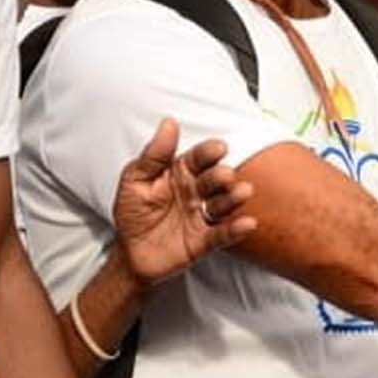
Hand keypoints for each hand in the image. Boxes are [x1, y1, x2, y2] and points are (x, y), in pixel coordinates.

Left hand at [115, 118, 257, 286]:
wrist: (129, 253)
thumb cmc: (133, 213)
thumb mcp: (134, 180)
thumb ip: (153, 154)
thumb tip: (168, 124)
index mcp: (179, 173)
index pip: (197, 158)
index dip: (208, 153)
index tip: (219, 148)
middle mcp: (195, 192)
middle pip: (214, 180)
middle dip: (221, 176)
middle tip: (225, 175)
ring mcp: (201, 216)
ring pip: (222, 204)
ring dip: (234, 198)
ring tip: (242, 192)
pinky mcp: (203, 241)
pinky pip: (222, 234)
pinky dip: (236, 229)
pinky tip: (247, 223)